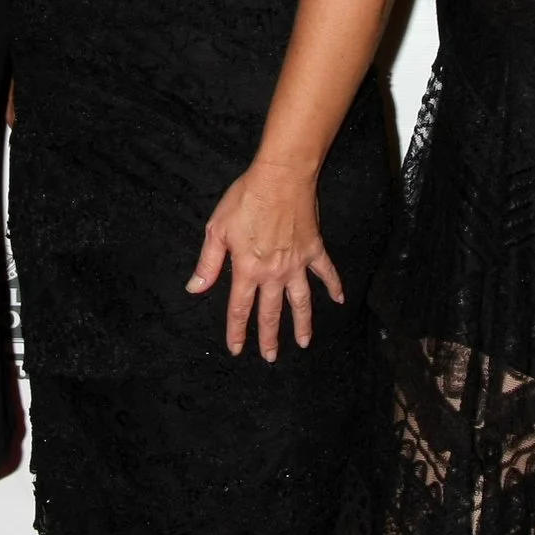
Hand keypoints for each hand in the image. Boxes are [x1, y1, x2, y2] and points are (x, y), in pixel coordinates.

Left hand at [187, 160, 342, 362]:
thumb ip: (208, 263)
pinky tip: (339, 300)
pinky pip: (326, 272)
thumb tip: (195, 288)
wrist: (281, 178)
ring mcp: (297, 263)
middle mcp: (273, 273)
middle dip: (270, 337)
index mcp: (248, 269)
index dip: (237, 331)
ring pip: (301, 301)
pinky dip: (334, 286)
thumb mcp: (217, 229)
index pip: (240, 309)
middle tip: (271, 357)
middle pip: (271, 312)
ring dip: (303, 323)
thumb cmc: (245, 199)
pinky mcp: (314, 249)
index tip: (237, 349)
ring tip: (305, 342)